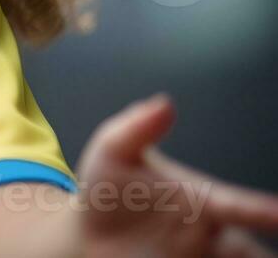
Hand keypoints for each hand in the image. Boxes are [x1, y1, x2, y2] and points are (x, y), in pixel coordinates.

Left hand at [77, 94, 277, 256]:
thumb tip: (165, 102)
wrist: (86, 232)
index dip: (265, 211)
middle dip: (267, 255)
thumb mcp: (114, 152)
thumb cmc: (109, 187)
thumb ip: (138, 127)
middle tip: (272, 256)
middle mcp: (211, 236)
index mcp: (204, 201)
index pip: (241, 207)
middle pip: (251, 252)